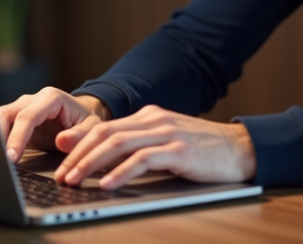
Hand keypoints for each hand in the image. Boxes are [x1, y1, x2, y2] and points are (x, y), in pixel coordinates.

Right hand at [0, 87, 109, 162]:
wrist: (79, 116)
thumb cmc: (84, 121)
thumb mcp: (91, 128)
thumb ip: (79, 135)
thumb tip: (62, 141)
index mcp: (51, 98)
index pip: (28, 116)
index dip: (17, 137)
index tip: (11, 156)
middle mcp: (33, 99)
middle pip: (6, 114)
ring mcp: (22, 107)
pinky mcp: (16, 119)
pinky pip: (1, 126)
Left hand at [54, 104, 255, 189]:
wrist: (241, 148)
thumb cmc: (204, 151)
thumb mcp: (168, 143)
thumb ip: (141, 147)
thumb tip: (106, 163)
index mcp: (149, 117)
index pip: (106, 127)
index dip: (80, 143)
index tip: (60, 158)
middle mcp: (155, 120)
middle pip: (106, 133)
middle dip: (78, 154)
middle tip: (61, 174)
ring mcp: (168, 133)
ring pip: (119, 144)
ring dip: (92, 163)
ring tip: (75, 180)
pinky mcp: (180, 150)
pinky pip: (143, 160)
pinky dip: (121, 172)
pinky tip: (107, 184)